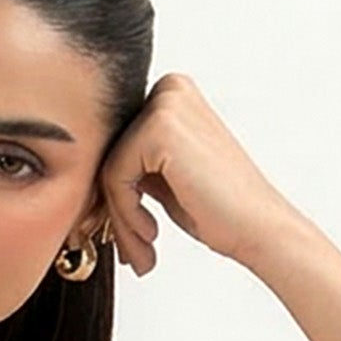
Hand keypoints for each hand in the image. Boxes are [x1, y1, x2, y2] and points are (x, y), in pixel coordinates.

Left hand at [95, 71, 300, 276]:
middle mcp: (169, 87)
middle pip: (108, 153)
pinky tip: (152, 234)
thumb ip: (131, 163)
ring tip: (143, 252)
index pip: (115, 143)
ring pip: (108, 168)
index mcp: (171, 93)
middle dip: (114, 210)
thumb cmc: (218, 209)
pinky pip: (115, 177)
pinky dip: (126, 215)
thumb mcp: (164, 177)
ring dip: (121, 220)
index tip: (120, 235)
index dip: (112, 194)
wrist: (257, 227)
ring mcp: (165, 103)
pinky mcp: (159, 128)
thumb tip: (83, 174)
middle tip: (131, 252)